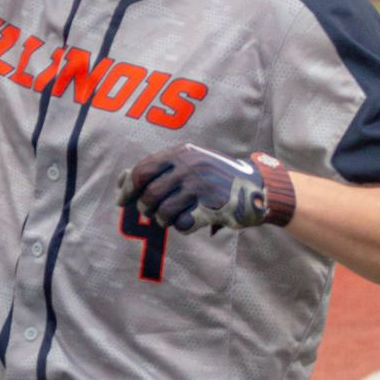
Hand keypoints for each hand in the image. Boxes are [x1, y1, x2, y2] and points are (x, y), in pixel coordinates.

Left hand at [117, 144, 295, 233]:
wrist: (257, 186)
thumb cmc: (215, 175)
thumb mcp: (189, 161)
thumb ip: (158, 168)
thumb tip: (121, 180)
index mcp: (180, 152)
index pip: (142, 170)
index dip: (128, 188)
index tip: (121, 201)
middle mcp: (189, 166)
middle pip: (149, 194)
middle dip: (144, 207)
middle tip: (149, 212)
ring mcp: (201, 186)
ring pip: (164, 211)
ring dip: (162, 220)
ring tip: (169, 218)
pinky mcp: (212, 207)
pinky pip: (183, 224)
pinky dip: (182, 227)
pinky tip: (189, 222)